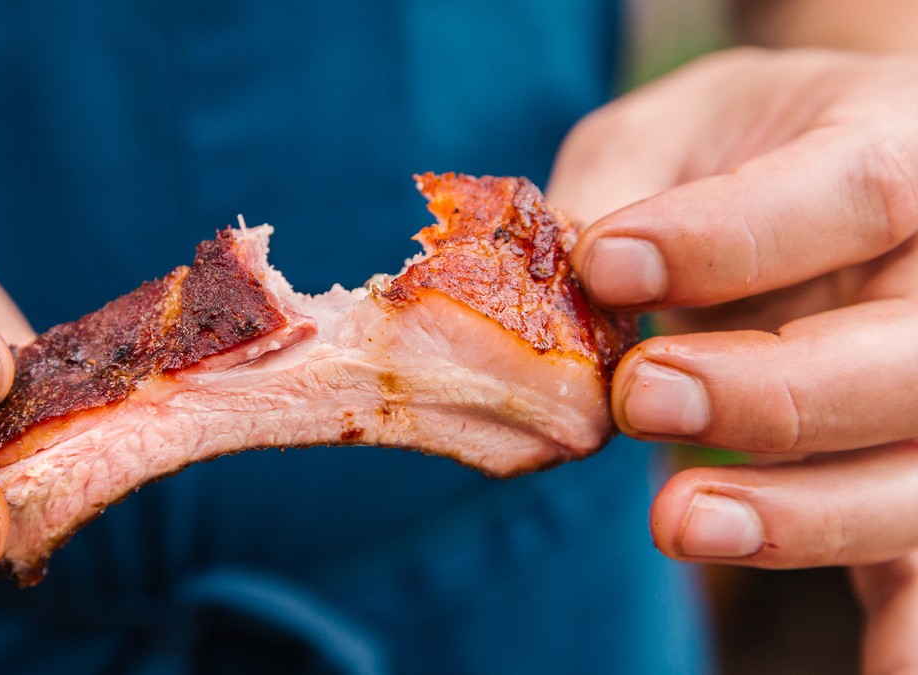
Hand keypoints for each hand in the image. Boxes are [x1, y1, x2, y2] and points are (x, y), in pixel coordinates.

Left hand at [548, 48, 917, 673]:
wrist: (842, 166)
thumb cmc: (743, 147)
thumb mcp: (671, 131)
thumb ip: (613, 194)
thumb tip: (544, 297)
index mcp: (904, 143)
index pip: (854, 194)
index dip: (727, 239)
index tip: (604, 266)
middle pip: (912, 357)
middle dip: (775, 395)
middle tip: (640, 398)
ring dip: (811, 517)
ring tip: (683, 522)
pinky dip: (904, 626)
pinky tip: (876, 672)